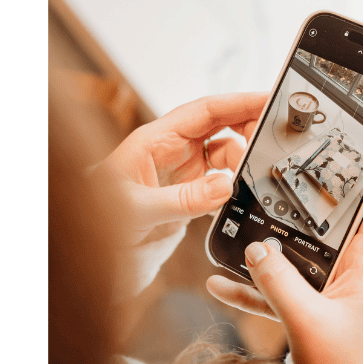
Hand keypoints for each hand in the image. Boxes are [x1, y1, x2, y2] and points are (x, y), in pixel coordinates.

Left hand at [98, 92, 267, 244]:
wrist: (89, 262)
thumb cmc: (95, 223)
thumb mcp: (136, 209)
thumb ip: (182, 199)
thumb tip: (225, 186)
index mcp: (155, 140)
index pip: (205, 111)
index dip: (238, 102)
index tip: (267, 101)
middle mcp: (171, 153)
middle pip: (221, 127)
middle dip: (249, 129)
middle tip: (273, 139)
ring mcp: (182, 176)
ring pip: (226, 157)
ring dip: (244, 164)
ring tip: (257, 174)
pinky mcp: (188, 200)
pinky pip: (222, 186)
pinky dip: (238, 189)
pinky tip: (244, 197)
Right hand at [205, 185, 362, 363]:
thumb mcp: (309, 320)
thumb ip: (279, 282)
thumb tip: (255, 248)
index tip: (344, 153)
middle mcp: (350, 272)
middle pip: (326, 226)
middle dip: (297, 206)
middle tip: (269, 182)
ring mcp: (329, 291)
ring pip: (295, 257)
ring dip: (266, 247)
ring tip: (236, 226)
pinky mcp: (310, 311)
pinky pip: (278, 289)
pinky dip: (253, 286)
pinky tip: (220, 284)